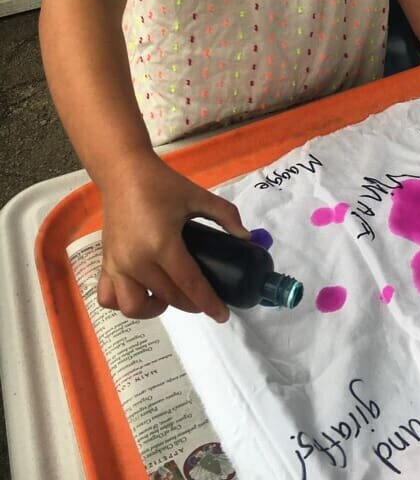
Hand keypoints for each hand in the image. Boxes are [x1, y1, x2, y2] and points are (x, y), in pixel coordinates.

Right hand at [96, 153, 249, 321]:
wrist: (123, 172)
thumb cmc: (162, 184)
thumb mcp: (198, 196)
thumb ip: (226, 215)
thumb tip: (246, 237)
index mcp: (162, 245)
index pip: (190, 284)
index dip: (209, 303)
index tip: (223, 315)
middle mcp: (137, 261)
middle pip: (168, 297)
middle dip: (191, 304)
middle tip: (204, 298)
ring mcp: (117, 264)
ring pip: (134, 306)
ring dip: (155, 308)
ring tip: (169, 296)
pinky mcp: (105, 263)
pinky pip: (109, 297)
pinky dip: (125, 302)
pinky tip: (142, 291)